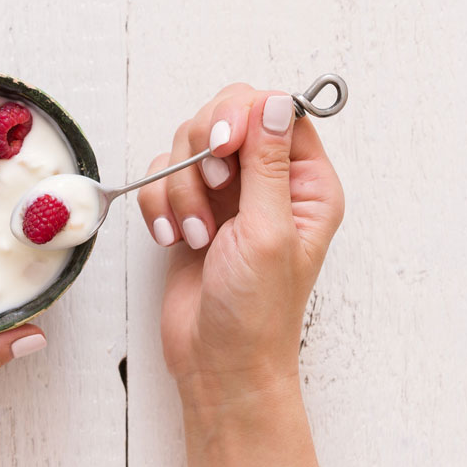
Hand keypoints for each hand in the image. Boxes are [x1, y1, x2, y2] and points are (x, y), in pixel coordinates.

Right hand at [136, 83, 343, 466]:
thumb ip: (268, 163)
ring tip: (195, 234)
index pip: (276, 111)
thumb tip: (272, 102)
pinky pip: (162, 177)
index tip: (222, 144)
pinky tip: (172, 239)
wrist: (218, 364)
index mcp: (306, 183)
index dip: (243, 115)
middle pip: (227, 116)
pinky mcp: (191, 210)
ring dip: (180, 187)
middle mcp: (269, 182)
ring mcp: (228, 195)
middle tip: (213, 189)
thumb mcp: (268, 232)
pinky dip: (159, 204)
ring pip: (188, 145)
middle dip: (203, 151)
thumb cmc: (256, 312)